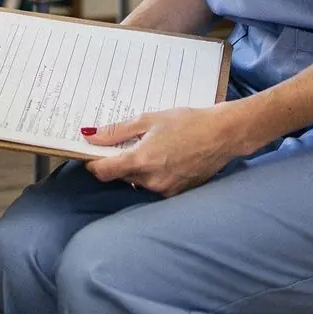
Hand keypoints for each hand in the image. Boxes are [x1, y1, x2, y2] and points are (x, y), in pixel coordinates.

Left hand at [82, 102, 240, 197]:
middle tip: (123, 143)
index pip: (103, 172)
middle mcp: (151, 181)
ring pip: (137, 182)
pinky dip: (152, 174)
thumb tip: (90, 136)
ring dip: (135, 168)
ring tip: (149, 147)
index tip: (91, 153)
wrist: (222, 135)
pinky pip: (154, 186)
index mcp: (141, 161)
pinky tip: (163, 157)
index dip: (92, 163)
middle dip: (116, 162)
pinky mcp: (177, 193)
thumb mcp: (148, 120)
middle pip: (119, 176)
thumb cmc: (187, 122)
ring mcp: (165, 190)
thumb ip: (116, 131)